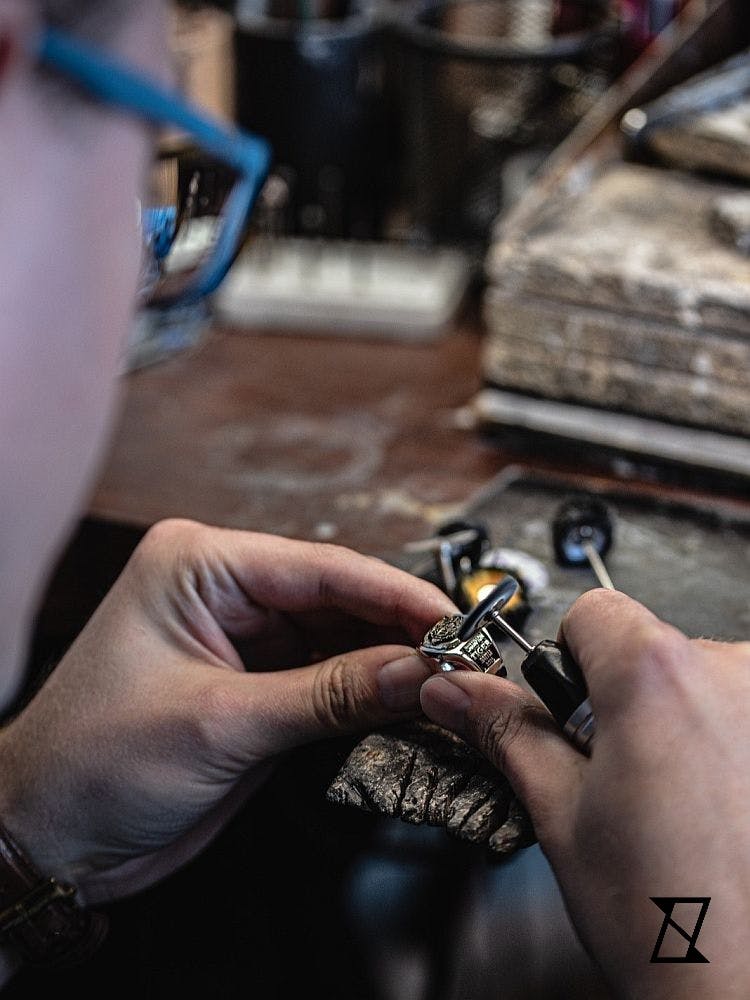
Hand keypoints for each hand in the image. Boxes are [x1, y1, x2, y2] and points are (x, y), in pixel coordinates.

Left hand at [0, 520, 454, 904]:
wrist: (51, 839)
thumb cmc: (90, 764)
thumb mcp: (222, 723)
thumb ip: (329, 694)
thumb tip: (415, 672)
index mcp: (197, 565)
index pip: (320, 567)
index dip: (394, 593)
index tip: (451, 620)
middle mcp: (222, 590)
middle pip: (337, 597)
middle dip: (399, 629)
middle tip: (460, 658)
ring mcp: (241, 637)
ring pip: (339, 636)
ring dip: (389, 662)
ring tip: (444, 682)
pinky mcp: (255, 683)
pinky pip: (327, 676)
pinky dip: (367, 691)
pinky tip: (405, 702)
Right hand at [420, 589, 749, 998]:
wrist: (746, 986)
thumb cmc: (672, 920)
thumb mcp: (562, 813)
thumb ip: (507, 732)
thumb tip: (456, 693)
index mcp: (656, 677)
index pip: (594, 610)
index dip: (567, 659)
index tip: (569, 707)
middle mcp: (733, 674)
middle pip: (648, 645)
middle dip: (622, 698)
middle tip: (618, 774)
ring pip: (700, 680)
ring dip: (679, 721)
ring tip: (673, 801)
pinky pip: (742, 710)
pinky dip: (725, 741)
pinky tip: (716, 806)